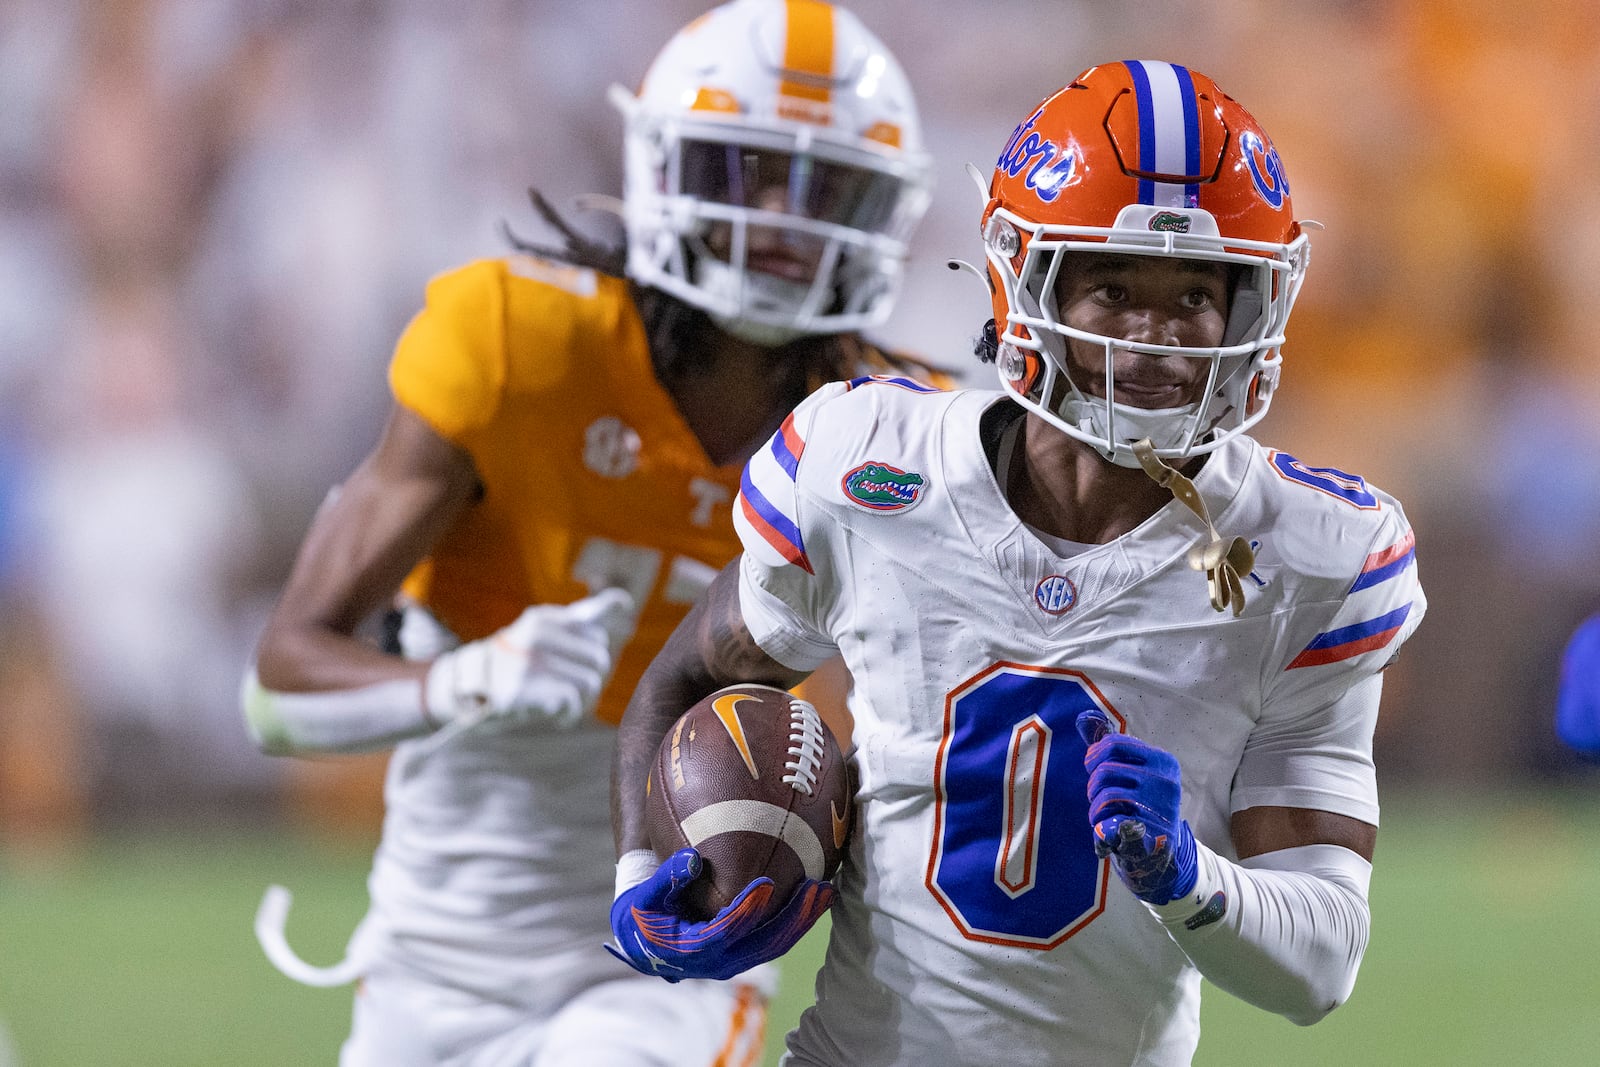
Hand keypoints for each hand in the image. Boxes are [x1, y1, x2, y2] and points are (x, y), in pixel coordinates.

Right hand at [423, 588, 635, 730]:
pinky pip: (571, 700)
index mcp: (544, 618)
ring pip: (589, 681)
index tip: (586, 651)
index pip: (595, 625)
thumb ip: (580, 619)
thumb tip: (623, 599)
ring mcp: (529, 660)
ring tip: (565, 704)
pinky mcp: (523, 688)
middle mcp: (537, 633)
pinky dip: (570, 713)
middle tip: (571, 690)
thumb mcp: (542, 634)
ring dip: (582, 700)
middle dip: (591, 678)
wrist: (464, 690)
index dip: (595, 648)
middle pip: (598, 658)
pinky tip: (558, 716)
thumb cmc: (513, 663)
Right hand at [607, 848, 835, 981]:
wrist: (644, 942)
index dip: (747, 910)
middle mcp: (720, 963)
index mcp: (693, 950)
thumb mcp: (646, 896)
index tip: (766, 883)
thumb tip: (692, 858)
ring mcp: (736, 961)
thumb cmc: (644, 912)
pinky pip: (775, 939)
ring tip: (826, 890)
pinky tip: (815, 897)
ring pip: (776, 944)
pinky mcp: (746, 953)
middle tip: (817, 888)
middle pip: (765, 944)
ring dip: (803, 919)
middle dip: (794, 917)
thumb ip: (666, 878)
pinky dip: (796, 920)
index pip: (726, 931)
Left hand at [1075, 710, 1197, 904]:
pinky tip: (1107, 833)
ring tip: (1102, 818)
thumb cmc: (1141, 805)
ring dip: (1095, 811)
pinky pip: (1110, 823)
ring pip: (1104, 796)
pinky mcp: (1150, 834)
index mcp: (1163, 761)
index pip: (1115, 744)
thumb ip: (1109, 748)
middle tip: (1098, 799)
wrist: (1160, 853)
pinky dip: (1101, 829)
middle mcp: (1165, 781)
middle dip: (1093, 787)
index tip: (1091, 767)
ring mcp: (1159, 808)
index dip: (1094, 755)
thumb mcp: (1133, 773)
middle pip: (1105, 771)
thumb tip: (1081, 717)